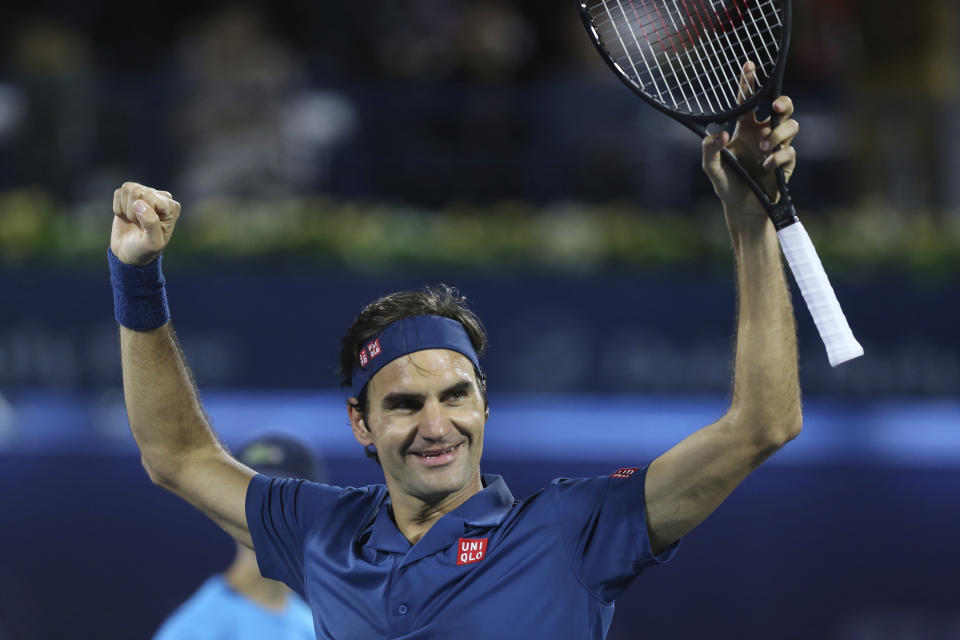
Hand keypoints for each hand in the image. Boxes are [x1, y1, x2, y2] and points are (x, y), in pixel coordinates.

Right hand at [111, 182, 180, 265]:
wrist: (129, 253)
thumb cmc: (145, 250)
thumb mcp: (153, 243)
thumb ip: (150, 223)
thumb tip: (139, 203)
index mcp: (172, 207)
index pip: (148, 197)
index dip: (140, 214)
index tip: (145, 227)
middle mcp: (162, 197)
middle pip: (136, 191)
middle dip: (132, 211)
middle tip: (138, 225)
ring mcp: (147, 194)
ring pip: (127, 189)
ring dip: (125, 209)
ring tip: (134, 221)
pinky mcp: (132, 196)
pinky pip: (118, 192)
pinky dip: (118, 207)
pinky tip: (126, 217)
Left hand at [701, 62, 797, 226]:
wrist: (741, 208)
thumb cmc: (727, 183)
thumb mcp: (711, 168)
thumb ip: (709, 150)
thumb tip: (718, 133)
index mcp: (745, 128)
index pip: (749, 100)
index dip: (750, 82)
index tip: (749, 64)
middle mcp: (763, 133)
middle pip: (782, 107)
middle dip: (783, 102)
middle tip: (775, 106)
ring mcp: (777, 147)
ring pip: (791, 126)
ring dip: (778, 133)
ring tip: (764, 147)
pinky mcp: (786, 164)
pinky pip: (790, 152)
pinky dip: (778, 156)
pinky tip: (767, 165)